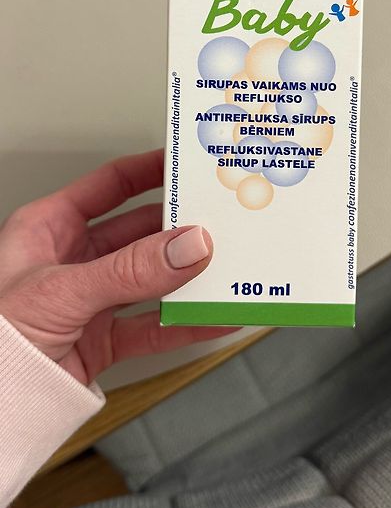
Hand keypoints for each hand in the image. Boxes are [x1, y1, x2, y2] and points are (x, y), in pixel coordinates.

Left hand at [0, 149, 234, 384]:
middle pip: (139, 232)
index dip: (150, 171)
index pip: (111, 184)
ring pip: (150, 280)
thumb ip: (130, 269)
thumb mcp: (63, 289)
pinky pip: (152, 327)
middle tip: (218, 221)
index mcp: (50, 226)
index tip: (188, 167)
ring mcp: (89, 300)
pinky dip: (185, 324)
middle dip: (178, 228)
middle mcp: (72, 259)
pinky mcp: (101, 340)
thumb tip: (189, 246)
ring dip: (186, 277)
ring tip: (224, 267)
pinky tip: (213, 316)